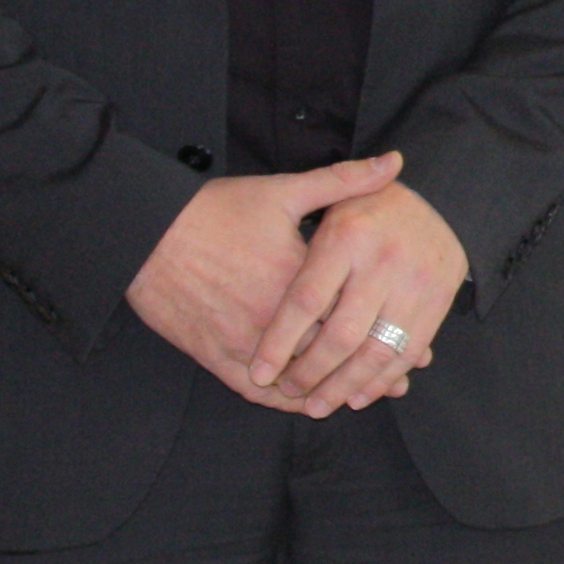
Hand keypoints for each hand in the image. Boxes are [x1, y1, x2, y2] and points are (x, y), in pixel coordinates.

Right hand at [128, 154, 408, 402]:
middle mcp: (273, 315)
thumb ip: (343, 182)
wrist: (145, 233)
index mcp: (298, 277)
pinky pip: (253, 390)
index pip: (353, 314)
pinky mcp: (213, 355)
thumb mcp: (283, 190)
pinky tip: (303, 401)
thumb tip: (394, 162)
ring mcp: (241, 340)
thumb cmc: (214, 210)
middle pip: (330, 353)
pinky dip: (281, 400)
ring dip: (328, 390)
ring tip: (360, 396)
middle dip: (366, 367)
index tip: (419, 344)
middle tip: (400, 379)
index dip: (387, 332)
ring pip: (294, 379)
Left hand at [251, 179, 469, 415]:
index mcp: (348, 236)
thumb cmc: (371, 205)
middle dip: (311, 372)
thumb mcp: (333, 199)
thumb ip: (295, 232)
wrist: (445, 201)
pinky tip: (358, 396)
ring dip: (344, 386)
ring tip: (317, 406)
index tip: (259, 372)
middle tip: (288, 390)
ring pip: (375, 351)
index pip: (306, 300)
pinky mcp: (438, 302)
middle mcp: (384, 261)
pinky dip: (381, 380)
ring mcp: (416, 284)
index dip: (280, 342)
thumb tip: (256, 257)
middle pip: (341, 334)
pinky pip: (406, 352)